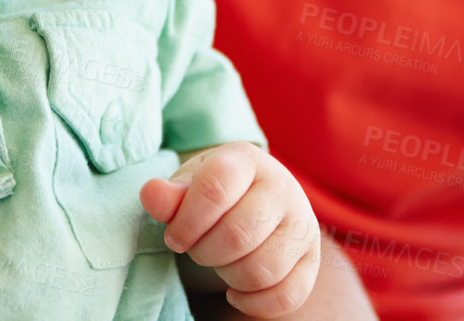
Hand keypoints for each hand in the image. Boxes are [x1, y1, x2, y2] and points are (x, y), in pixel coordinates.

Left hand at [141, 142, 319, 317]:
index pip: (215, 190)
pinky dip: (253, 303)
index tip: (174, 237)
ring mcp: (302, 225)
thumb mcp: (190, 183)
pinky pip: (286, 297)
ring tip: (219, 262)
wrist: (256, 194)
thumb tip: (151, 194)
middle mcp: (283, 188)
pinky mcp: (312, 260)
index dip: (187, 222)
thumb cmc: (215, 191)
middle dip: (204, 252)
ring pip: (262, 270)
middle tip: (196, 248)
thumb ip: (170, 194)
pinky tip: (236, 292)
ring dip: (228, 276)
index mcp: (247, 160)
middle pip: (238, 235)